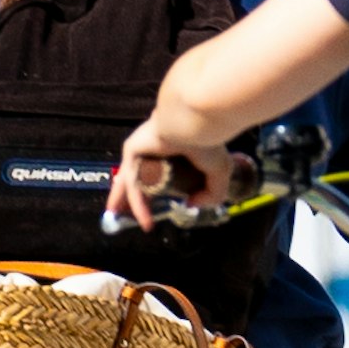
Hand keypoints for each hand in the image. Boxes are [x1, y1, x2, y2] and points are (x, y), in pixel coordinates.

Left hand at [106, 129, 240, 234]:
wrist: (194, 123)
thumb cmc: (207, 142)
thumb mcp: (218, 172)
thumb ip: (211, 193)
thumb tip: (192, 205)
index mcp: (176, 146)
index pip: (163, 167)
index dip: (162, 184)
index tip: (165, 200)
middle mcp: (157, 147)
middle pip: (140, 175)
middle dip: (134, 194)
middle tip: (131, 214)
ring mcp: (143, 148)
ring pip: (132, 180)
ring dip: (130, 204)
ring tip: (135, 224)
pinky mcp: (132, 149)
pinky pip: (133, 182)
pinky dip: (137, 204)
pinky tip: (146, 221)